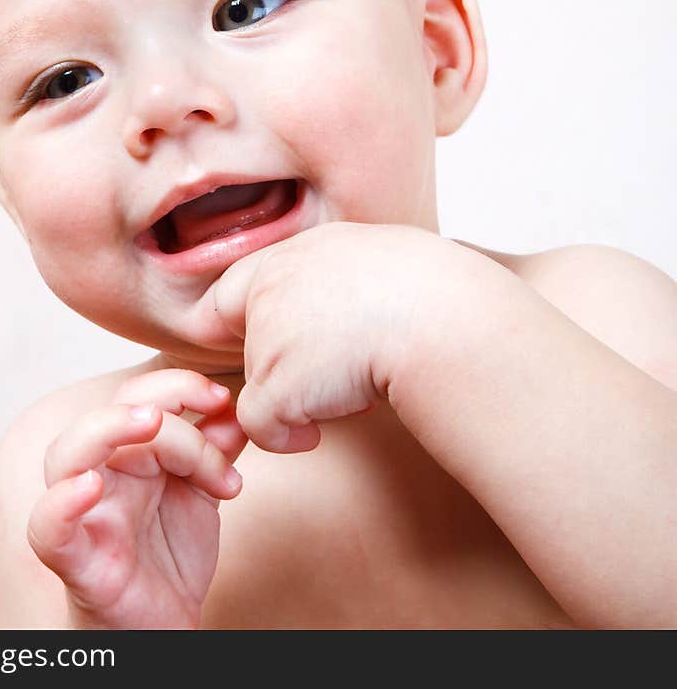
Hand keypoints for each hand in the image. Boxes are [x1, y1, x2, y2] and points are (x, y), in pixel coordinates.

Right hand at [26, 369, 246, 628]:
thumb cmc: (170, 556)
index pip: (140, 395)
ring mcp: (85, 515)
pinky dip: (60, 504)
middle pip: (108, 413)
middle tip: (211, 405)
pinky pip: (47, 529)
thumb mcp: (204, 493)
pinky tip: (90, 488)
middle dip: (162, 398)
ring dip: (107, 428)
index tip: (224, 398)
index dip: (182, 384)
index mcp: (128, 454)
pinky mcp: (77, 560)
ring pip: (65, 455)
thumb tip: (234, 411)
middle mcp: (101, 475)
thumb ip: (216, 451)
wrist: (163, 627)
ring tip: (151, 421)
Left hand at [214, 222, 454, 452]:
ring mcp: (269, 332)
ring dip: (297, 393)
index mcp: (303, 251)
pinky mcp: (276, 383)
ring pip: (259, 378)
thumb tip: (339, 314)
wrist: (446, 320)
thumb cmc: (437, 299)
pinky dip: (284, 437)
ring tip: (350, 389)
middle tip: (329, 370)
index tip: (288, 342)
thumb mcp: (385, 264)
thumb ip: (345, 279)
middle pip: (246, 331)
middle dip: (277, 357)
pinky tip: (317, 433)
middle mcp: (275, 282)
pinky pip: (259, 423)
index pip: (241, 284)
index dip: (254, 318)